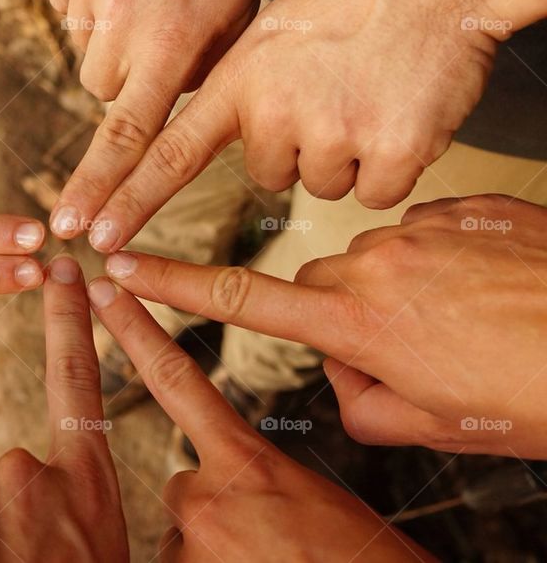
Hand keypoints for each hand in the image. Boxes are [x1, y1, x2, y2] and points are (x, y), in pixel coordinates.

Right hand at [45, 0, 275, 238]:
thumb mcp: (237, 10)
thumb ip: (198, 68)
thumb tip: (167, 102)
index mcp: (172, 40)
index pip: (129, 136)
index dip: (100, 188)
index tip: (72, 227)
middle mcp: (122, 19)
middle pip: (102, 90)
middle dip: (126, 79)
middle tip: (158, 34)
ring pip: (85, 46)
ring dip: (109, 36)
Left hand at [56, 0, 546, 251]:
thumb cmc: (351, 4)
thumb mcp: (269, 37)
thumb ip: (240, 93)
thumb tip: (232, 142)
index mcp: (237, 82)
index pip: (165, 151)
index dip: (124, 196)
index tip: (88, 232)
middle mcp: (274, 112)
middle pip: (270, 175)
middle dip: (299, 146)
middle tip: (331, 90)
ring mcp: (332, 132)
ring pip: (324, 184)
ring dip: (346, 153)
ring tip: (366, 92)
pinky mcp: (389, 152)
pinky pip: (375, 193)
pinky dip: (390, 164)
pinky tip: (399, 113)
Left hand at [86, 276, 432, 561]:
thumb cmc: (356, 556)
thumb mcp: (310, 495)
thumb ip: (256, 473)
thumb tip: (234, 480)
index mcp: (247, 459)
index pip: (175, 378)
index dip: (134, 331)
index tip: (106, 290)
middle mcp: (209, 494)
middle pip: (182, 485)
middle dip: (211, 506)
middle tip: (263, 536)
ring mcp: (193, 540)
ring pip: (182, 532)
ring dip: (210, 547)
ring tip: (263, 561)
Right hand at [101, 195, 546, 457]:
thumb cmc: (538, 392)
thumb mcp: (434, 426)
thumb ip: (361, 400)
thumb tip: (348, 370)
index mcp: (359, 322)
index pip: (241, 300)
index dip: (174, 285)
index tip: (127, 266)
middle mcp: (378, 262)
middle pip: (320, 286)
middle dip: (342, 319)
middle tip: (409, 359)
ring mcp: (425, 226)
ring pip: (375, 262)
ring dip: (396, 293)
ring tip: (462, 324)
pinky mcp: (468, 206)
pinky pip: (425, 233)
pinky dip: (441, 262)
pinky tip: (487, 289)